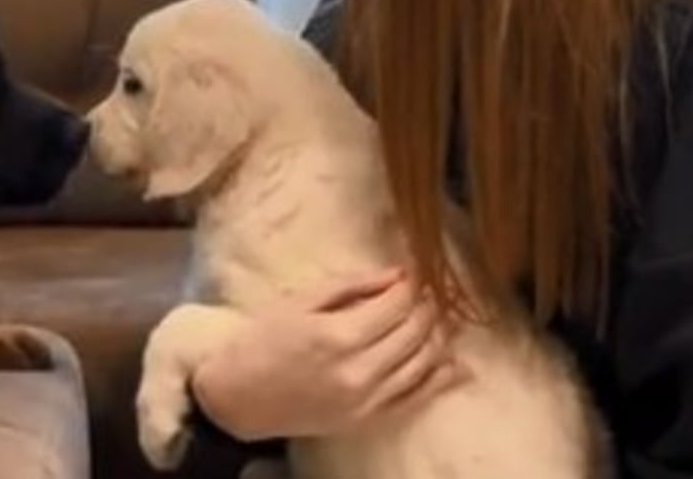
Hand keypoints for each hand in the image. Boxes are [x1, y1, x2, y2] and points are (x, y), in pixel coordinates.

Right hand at [189, 267, 464, 440]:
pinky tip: (455, 364)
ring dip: (438, 337)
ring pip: (424, 363)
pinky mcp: (368, 421)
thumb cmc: (261, 340)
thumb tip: (397, 274)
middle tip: (430, 291)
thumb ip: (350, 286)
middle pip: (416, 332)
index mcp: (337, 335)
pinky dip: (441, 380)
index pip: (397, 304)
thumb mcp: (298, 301)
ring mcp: (367, 400)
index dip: (413, 284)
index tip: (418, 271)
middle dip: (429, 307)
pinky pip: (417, 399)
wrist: (237, 395)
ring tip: (439, 318)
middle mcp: (359, 370)